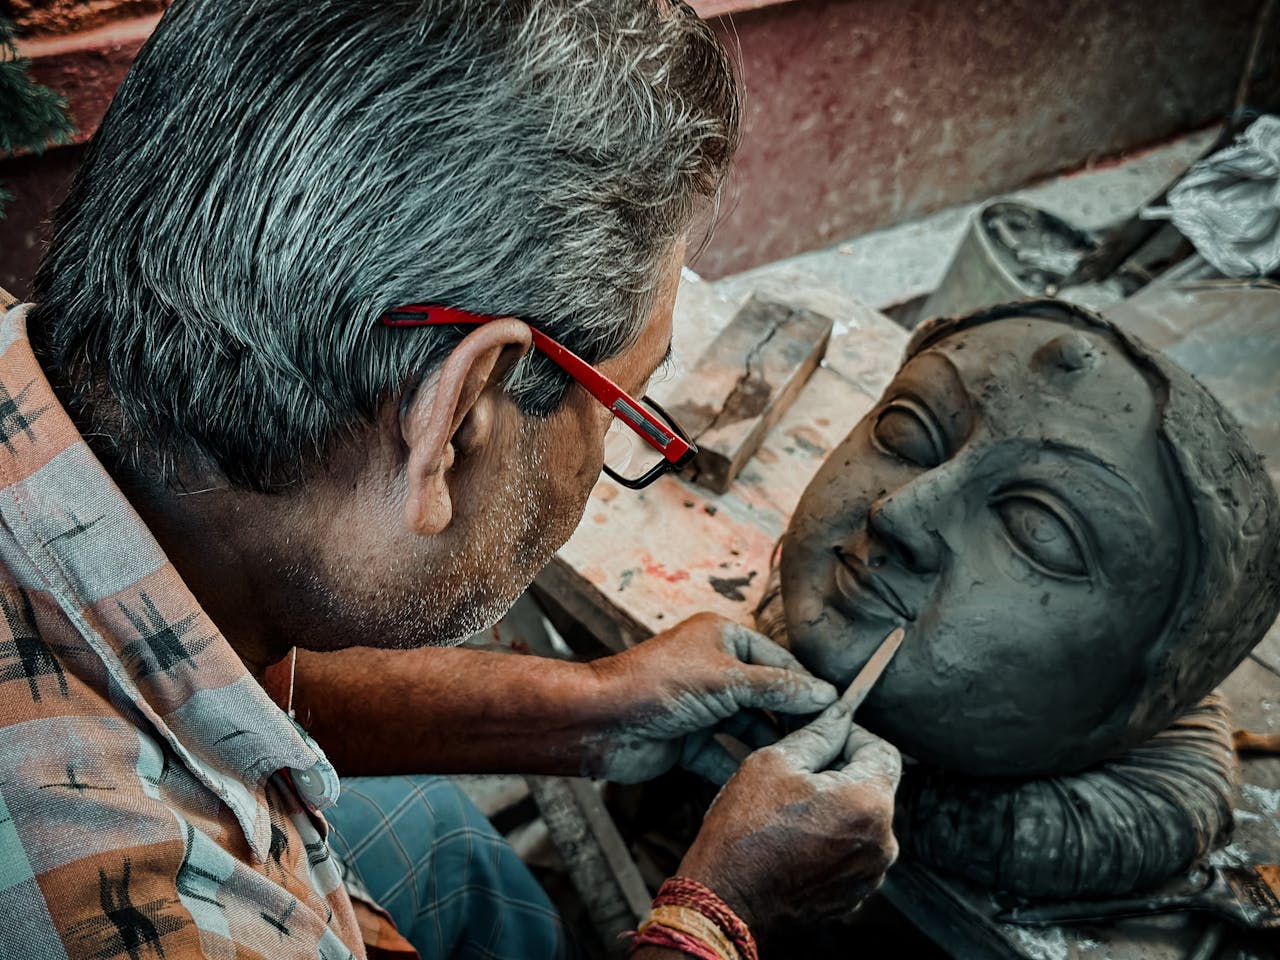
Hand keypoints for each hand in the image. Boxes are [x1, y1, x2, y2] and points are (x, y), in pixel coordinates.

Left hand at [583, 613, 836, 783]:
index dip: (808, 687)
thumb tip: (826, 695)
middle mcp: (714, 669)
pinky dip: (741, 769)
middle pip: (766, 697)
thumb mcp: (729, 680)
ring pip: (747, 729)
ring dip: (770, 747)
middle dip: (792, 721)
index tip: (841, 713)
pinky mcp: (688, 742)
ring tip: (804, 769)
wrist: (600, 722)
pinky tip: (768, 785)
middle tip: (829, 746)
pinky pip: (724, 756)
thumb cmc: (659, 685)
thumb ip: (780, 689)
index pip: (779, 661)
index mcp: (723, 638)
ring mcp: (701, 707)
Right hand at [675, 702, 901, 929]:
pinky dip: (832, 839)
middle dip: (842, 773)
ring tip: (791, 809)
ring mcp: (870, 874)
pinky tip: (795, 838)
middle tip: (799, 771)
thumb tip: (840, 716)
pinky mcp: (853, 895)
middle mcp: (882, 842)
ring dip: (836, 807)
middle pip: (874, 788)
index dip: (855, 735)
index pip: (883, 752)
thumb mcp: (774, 762)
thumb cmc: (745, 829)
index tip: (829, 734)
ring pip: (862, 821)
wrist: (725, 899)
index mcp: (868, 803)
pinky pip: (852, 852)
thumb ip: (818, 734)